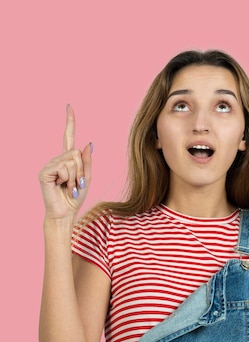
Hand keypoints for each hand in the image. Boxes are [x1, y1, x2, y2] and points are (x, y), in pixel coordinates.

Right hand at [39, 105, 92, 220]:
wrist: (66, 212)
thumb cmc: (76, 197)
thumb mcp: (87, 178)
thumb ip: (87, 161)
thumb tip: (88, 143)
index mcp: (67, 159)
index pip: (68, 137)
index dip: (69, 122)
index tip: (69, 106)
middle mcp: (57, 159)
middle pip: (76, 153)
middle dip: (82, 170)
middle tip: (77, 184)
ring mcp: (49, 165)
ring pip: (71, 160)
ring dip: (76, 177)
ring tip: (70, 187)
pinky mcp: (44, 172)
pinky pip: (63, 167)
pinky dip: (68, 179)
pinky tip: (62, 186)